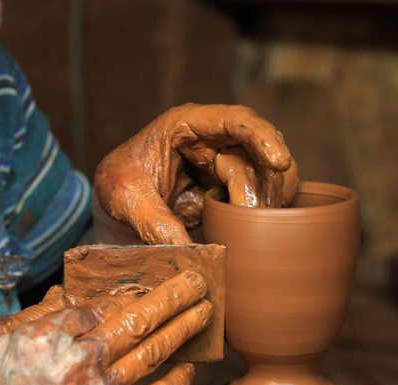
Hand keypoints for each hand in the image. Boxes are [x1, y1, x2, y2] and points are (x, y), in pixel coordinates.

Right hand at [0, 271, 210, 384]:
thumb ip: (29, 315)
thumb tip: (66, 298)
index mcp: (47, 336)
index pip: (93, 306)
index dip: (108, 299)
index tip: (114, 298)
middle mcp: (81, 363)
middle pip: (138, 320)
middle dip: (172, 297)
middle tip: (196, 281)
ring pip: (154, 354)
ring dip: (184, 329)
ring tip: (205, 311)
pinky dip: (176, 383)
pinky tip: (188, 367)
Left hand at [94, 103, 299, 244]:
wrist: (119, 200)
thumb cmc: (119, 186)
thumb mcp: (128, 201)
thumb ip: (155, 222)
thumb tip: (190, 252)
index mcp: (186, 125)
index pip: (234, 119)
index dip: (261, 136)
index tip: (279, 161)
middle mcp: (213, 137)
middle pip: (257, 151)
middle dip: (258, 185)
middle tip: (246, 214)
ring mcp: (225, 160)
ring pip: (266, 174)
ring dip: (263, 200)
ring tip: (245, 225)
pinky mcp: (232, 185)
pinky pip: (261, 192)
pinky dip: (264, 209)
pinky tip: (255, 227)